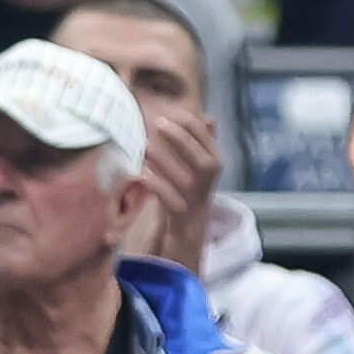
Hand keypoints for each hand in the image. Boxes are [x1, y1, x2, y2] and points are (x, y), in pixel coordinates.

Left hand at [133, 105, 219, 273]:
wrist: (186, 241)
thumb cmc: (185, 198)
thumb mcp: (192, 170)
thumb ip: (199, 146)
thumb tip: (208, 117)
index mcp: (212, 171)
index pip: (209, 144)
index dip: (193, 127)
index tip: (172, 112)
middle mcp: (208, 187)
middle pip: (205, 162)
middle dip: (184, 140)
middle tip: (159, 123)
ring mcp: (196, 204)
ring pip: (187, 181)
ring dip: (166, 161)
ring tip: (146, 145)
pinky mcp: (181, 220)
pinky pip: (172, 203)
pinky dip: (158, 186)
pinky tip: (142, 174)